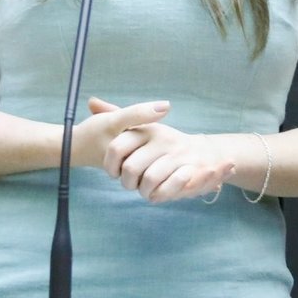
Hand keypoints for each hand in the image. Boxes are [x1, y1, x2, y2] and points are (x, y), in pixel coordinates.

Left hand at [88, 97, 235, 202]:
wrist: (206, 154)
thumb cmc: (166, 145)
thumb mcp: (143, 127)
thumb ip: (118, 115)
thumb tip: (91, 101)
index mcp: (148, 129)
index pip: (117, 146)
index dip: (110, 165)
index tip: (114, 172)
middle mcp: (162, 139)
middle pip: (131, 168)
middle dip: (127, 183)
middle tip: (132, 184)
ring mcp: (178, 155)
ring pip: (149, 179)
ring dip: (144, 191)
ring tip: (146, 190)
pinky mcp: (191, 171)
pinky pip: (167, 188)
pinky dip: (159, 195)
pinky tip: (159, 193)